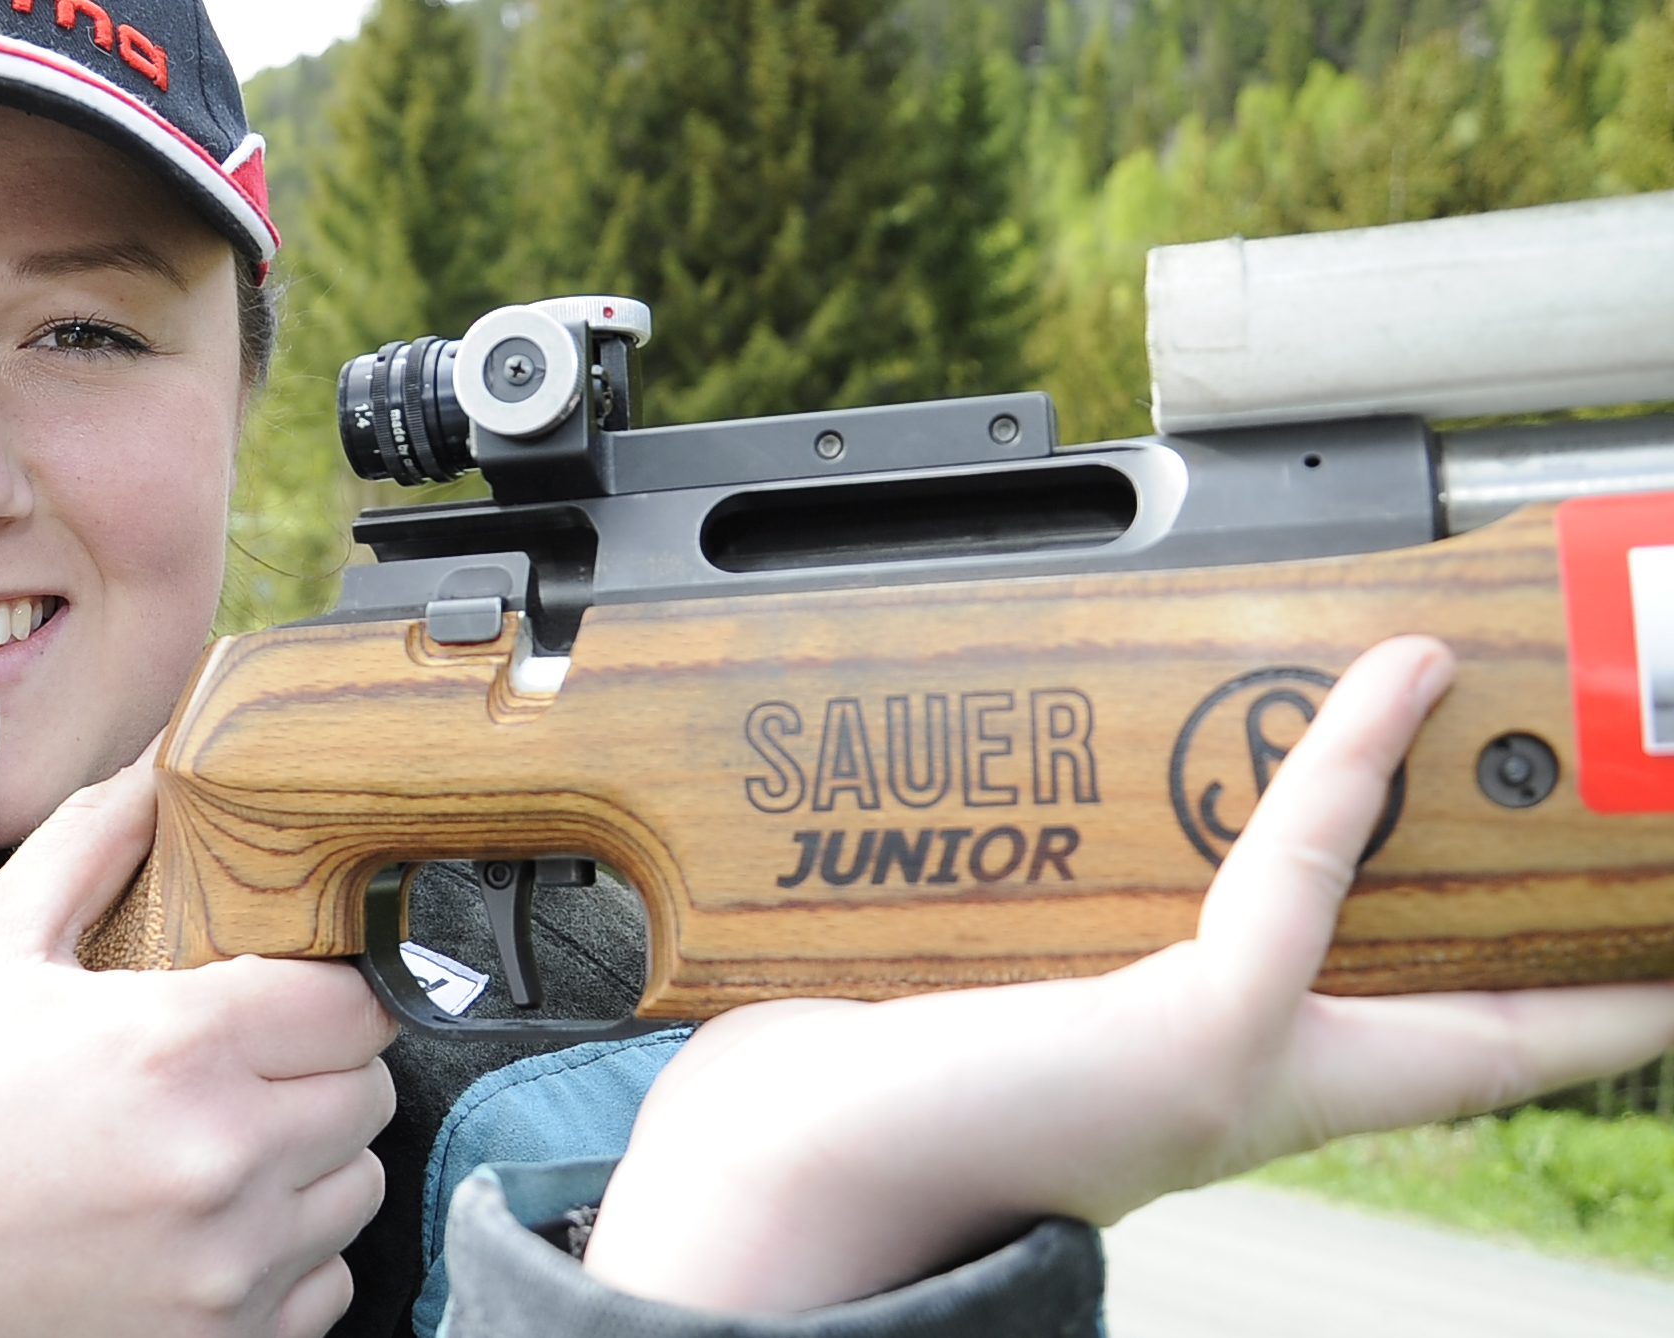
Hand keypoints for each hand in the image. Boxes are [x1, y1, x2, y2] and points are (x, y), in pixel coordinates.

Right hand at [0, 745, 397, 1336]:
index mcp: (176, 1046)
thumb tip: (156, 773)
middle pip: (370, 1093)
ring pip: (357, 1189)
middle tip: (241, 1066)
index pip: (358, 1002)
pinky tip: (206, 1225)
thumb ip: (89, 845)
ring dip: (310, 1162)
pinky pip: (325, 1285)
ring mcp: (227, 1266)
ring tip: (218, 1144)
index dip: (328, 988)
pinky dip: (287, 1257)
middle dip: (318, 1069)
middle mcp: (221, 1160)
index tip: (285, 994)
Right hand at [583, 635, 1673, 1313]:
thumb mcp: (1202, 1037)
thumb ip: (1297, 902)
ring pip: (1250, 834)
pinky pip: (1110, 810)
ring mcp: (1134, 963)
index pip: (1533, 1026)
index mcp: (1317, 1079)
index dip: (1637, 970)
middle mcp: (1242, 1015)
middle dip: (1472, 806)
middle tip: (1534, 697)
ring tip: (1352, 641)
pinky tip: (1128, 678)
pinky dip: (1133, 746)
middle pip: (1399, 900)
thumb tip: (1387, 729)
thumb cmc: (1001, 1147)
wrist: (797, 1157)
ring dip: (1294, 750)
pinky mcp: (1029, 916)